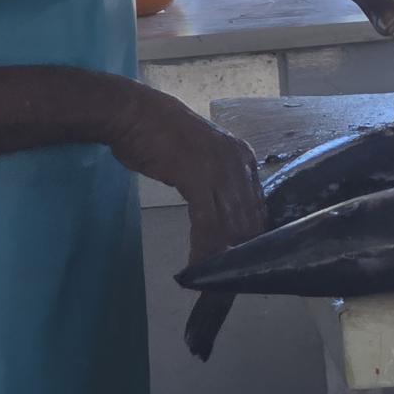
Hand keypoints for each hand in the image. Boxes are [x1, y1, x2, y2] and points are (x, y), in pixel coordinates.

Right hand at [109, 84, 267, 267]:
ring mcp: (221, 170)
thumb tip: (224, 214)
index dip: (252, 236)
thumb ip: (218, 182)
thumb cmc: (160, 137)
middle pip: (250, 219)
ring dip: (222, 255)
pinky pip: (208, 223)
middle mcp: (239, 163)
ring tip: (213, 279)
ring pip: (231, 224)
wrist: (134, 113)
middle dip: (240, 252)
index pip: (259, 206)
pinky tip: (197, 264)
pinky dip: (204, 247)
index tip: (243, 261)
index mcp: (244, 158)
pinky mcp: (198, 178)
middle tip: (228, 279)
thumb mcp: (201, 158)